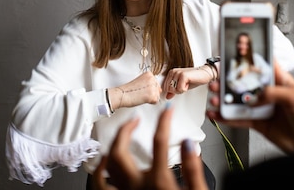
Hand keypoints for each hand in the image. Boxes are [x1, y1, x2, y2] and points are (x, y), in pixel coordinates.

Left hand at [91, 105, 207, 189]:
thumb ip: (194, 169)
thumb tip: (189, 144)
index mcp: (158, 181)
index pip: (159, 141)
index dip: (164, 122)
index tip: (167, 112)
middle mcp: (137, 187)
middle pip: (120, 151)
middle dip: (124, 131)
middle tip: (133, 121)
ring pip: (105, 169)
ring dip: (109, 150)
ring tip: (117, 139)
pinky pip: (101, 187)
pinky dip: (100, 173)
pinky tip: (105, 166)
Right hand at [109, 71, 161, 109]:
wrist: (122, 95)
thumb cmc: (129, 90)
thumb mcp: (141, 82)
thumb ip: (150, 83)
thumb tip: (160, 90)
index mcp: (149, 74)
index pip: (156, 83)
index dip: (148, 88)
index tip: (140, 88)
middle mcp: (152, 79)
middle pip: (158, 89)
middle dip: (151, 93)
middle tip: (140, 93)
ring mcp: (153, 87)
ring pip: (157, 96)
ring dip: (150, 98)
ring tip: (141, 96)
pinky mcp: (152, 96)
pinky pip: (156, 101)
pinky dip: (150, 103)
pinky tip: (142, 99)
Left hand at [164, 66, 212, 99]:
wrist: (204, 74)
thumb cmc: (194, 79)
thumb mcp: (181, 86)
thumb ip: (173, 90)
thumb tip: (167, 97)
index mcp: (171, 73)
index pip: (165, 87)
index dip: (173, 91)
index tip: (181, 86)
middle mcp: (173, 72)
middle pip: (168, 89)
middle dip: (177, 91)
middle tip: (184, 85)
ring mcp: (177, 73)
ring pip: (173, 90)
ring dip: (181, 90)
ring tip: (186, 84)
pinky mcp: (183, 75)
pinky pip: (180, 89)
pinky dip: (185, 89)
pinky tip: (189, 83)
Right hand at [207, 62, 293, 154]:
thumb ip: (272, 94)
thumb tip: (254, 97)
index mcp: (280, 80)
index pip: (262, 65)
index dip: (249, 58)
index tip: (234, 52)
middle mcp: (270, 93)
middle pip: (245, 83)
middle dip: (230, 81)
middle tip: (217, 81)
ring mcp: (264, 108)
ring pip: (240, 101)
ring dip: (225, 99)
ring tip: (214, 98)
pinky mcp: (260, 124)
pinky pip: (240, 119)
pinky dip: (228, 117)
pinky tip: (218, 115)